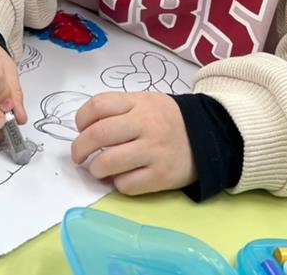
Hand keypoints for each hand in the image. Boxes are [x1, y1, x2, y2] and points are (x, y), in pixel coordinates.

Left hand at [71, 92, 196, 194]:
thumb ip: (118, 110)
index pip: (98, 106)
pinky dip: (118, 183)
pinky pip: (126, 184)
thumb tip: (84, 131)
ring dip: (95, 169)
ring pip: (108, 162)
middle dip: (79, 148)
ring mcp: (154, 151)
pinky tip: (123, 178)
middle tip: (78, 156)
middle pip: (98, 135)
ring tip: (99, 169)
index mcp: (139, 103)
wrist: (208, 137)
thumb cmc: (167, 120)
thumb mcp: (146, 103)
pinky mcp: (161, 176)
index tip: (80, 129)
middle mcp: (146, 124)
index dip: (81, 119)